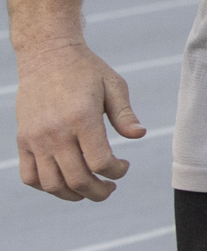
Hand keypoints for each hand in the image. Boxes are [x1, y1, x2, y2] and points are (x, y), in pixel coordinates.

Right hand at [13, 43, 142, 200]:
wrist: (46, 55)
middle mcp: (55, 132)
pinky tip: (63, 181)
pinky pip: (29, 176)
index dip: (117, 172)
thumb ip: (125, 114)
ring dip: (73, 195)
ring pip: (51, 184)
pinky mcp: (22, 140)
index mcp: (81, 118)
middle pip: (77, 179)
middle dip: (99, 192)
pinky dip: (46, 187)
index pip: (100, 162)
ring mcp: (35, 138)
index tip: (124, 166)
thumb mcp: (113, 86)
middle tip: (110, 188)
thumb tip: (139, 136)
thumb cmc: (85, 70)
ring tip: (88, 189)